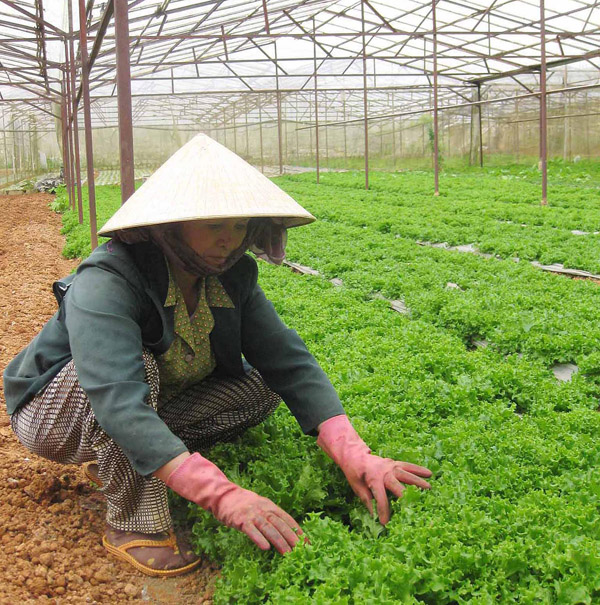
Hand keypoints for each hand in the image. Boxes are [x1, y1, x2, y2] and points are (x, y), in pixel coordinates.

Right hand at [165, 453, 302, 553]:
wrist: (224, 495)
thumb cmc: (244, 504)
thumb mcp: (261, 506)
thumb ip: (272, 516)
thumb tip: (286, 530)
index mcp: (270, 506)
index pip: (287, 518)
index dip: (297, 530)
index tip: (307, 542)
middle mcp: (263, 509)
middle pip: (280, 524)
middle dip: (292, 538)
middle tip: (301, 551)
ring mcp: (252, 514)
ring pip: (268, 528)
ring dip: (279, 541)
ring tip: (288, 553)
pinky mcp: (240, 520)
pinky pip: (251, 531)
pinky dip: (259, 538)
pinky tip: (266, 548)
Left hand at [317, 415, 431, 524]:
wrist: (355, 455)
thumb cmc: (355, 473)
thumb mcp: (356, 487)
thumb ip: (366, 500)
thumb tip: (373, 517)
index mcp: (372, 479)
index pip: (380, 497)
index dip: (383, 510)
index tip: (386, 522)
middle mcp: (383, 472)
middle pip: (397, 485)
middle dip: (406, 495)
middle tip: (417, 505)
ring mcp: (390, 466)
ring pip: (406, 474)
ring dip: (417, 481)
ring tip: (429, 487)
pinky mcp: (394, 463)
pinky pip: (408, 466)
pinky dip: (418, 469)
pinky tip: (429, 473)